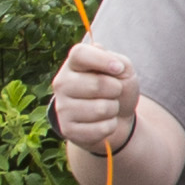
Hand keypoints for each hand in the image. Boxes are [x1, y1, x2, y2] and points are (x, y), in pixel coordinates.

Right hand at [50, 37, 143, 160]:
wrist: (117, 116)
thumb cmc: (117, 87)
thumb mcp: (123, 69)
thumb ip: (118, 61)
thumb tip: (114, 65)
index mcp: (73, 64)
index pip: (80, 54)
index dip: (102, 60)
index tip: (119, 68)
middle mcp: (62, 84)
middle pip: (97, 84)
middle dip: (116, 89)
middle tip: (114, 91)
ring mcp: (62, 108)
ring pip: (101, 109)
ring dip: (113, 109)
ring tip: (108, 106)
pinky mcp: (68, 130)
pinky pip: (102, 128)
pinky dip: (111, 125)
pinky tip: (103, 122)